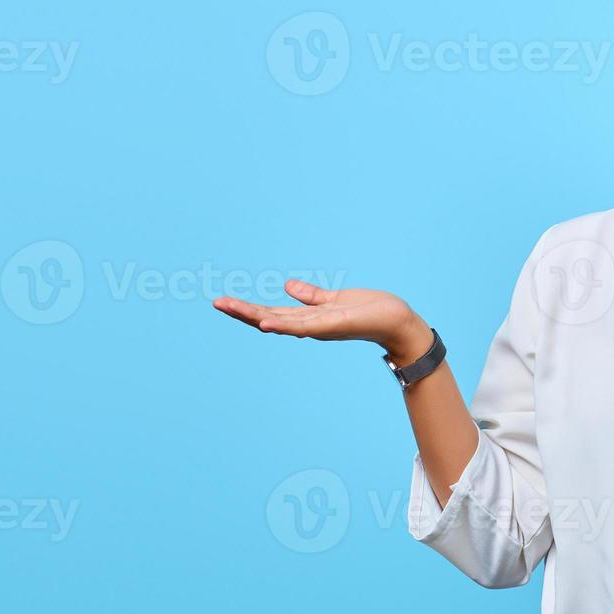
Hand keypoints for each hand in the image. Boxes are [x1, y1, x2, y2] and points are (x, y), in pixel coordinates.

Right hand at [211, 281, 428, 359]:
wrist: (397, 322)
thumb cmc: (371, 311)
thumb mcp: (335, 300)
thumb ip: (311, 296)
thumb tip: (287, 286)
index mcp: (308, 317)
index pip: (272, 312)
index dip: (248, 308)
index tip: (224, 302)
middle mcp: (309, 325)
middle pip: (269, 317)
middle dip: (242, 312)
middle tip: (216, 303)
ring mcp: (319, 327)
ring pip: (279, 322)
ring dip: (253, 316)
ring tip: (229, 307)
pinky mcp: (332, 325)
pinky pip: (302, 327)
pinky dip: (282, 325)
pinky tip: (265, 322)